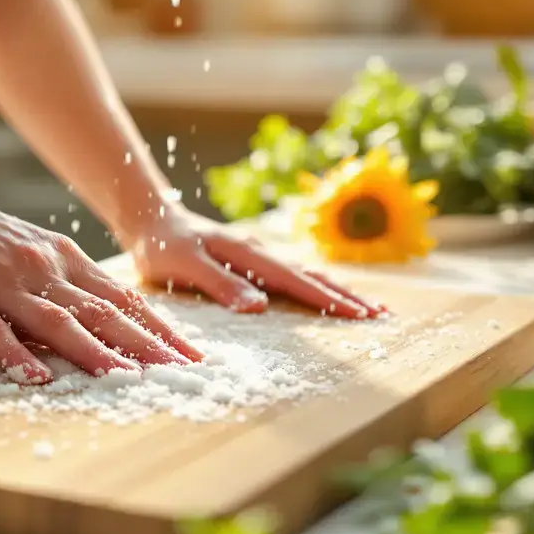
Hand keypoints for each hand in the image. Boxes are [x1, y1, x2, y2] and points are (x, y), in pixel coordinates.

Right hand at [0, 169, 202, 383]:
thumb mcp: (18, 248)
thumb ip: (52, 283)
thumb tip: (86, 325)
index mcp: (56, 257)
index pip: (120, 298)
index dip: (158, 327)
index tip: (191, 353)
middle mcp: (39, 269)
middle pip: (103, 313)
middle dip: (148, 344)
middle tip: (186, 371)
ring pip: (59, 323)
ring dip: (98, 353)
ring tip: (132, 379)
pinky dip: (18, 357)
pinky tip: (40, 379)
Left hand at [123, 204, 383, 317]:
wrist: (151, 218)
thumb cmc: (162, 247)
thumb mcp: (184, 267)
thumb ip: (220, 285)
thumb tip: (259, 308)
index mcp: (248, 255)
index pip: (295, 282)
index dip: (328, 300)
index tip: (359, 314)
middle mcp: (259, 252)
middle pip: (311, 277)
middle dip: (346, 296)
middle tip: (382, 314)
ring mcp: (258, 254)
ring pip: (305, 274)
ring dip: (336, 290)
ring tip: (366, 307)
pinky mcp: (251, 259)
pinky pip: (291, 274)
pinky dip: (314, 285)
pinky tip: (325, 293)